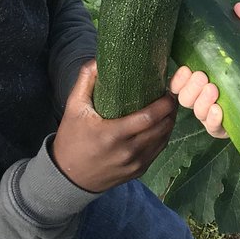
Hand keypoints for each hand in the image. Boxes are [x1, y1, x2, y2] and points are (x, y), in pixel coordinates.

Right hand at [51, 62, 177, 192]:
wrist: (68, 177)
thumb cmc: (71, 139)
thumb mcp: (73, 108)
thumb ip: (85, 81)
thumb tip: (99, 60)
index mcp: (112, 135)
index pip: (148, 118)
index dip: (163, 104)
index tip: (168, 90)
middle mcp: (127, 152)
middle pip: (161, 128)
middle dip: (171, 111)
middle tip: (171, 95)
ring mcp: (134, 164)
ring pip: (163, 140)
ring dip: (170, 123)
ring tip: (170, 108)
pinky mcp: (137, 172)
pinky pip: (157, 152)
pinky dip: (163, 137)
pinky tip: (163, 125)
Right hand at [170, 2, 239, 138]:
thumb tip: (239, 8)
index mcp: (201, 78)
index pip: (178, 82)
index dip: (178, 78)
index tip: (187, 68)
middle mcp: (202, 98)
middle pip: (183, 98)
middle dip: (189, 88)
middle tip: (204, 78)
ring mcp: (212, 115)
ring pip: (196, 113)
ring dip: (201, 102)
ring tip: (214, 90)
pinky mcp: (225, 129)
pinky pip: (212, 129)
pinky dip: (213, 120)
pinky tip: (219, 110)